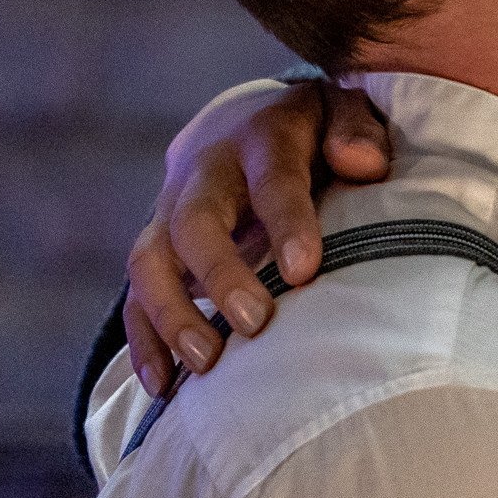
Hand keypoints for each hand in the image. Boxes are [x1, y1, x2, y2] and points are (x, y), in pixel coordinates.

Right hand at [120, 76, 392, 394]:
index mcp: (259, 138)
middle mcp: (204, 174)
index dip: (287, 221)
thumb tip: (363, 163)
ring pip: (149, 260)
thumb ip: (356, 130)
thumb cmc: (310, 130)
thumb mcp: (340, 111)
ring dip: (172, 315)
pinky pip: (134, 296)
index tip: (303, 271)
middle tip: (254, 323)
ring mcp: (169, 213)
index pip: (271, 177)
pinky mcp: (156, 251)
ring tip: (206, 363)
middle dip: (220, 275)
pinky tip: (162, 386)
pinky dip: (144, 341)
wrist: (241, 123)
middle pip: (195, 221)